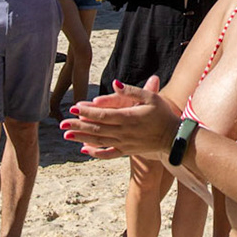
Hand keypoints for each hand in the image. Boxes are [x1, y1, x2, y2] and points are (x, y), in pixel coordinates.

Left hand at [60, 76, 176, 158]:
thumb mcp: (151, 98)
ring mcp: (124, 143)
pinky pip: (108, 154)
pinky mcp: (127, 151)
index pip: (103, 115)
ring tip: (66, 135)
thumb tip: (115, 83)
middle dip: (78, 125)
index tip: (73, 107)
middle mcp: (124, 132)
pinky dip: (95, 153)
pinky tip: (84, 150)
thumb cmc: (163, 114)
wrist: (174, 138)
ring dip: (82, 138)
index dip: (87, 112)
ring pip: (99, 141)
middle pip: (97, 129)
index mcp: (129, 117)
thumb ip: (132, 91)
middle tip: (62, 123)